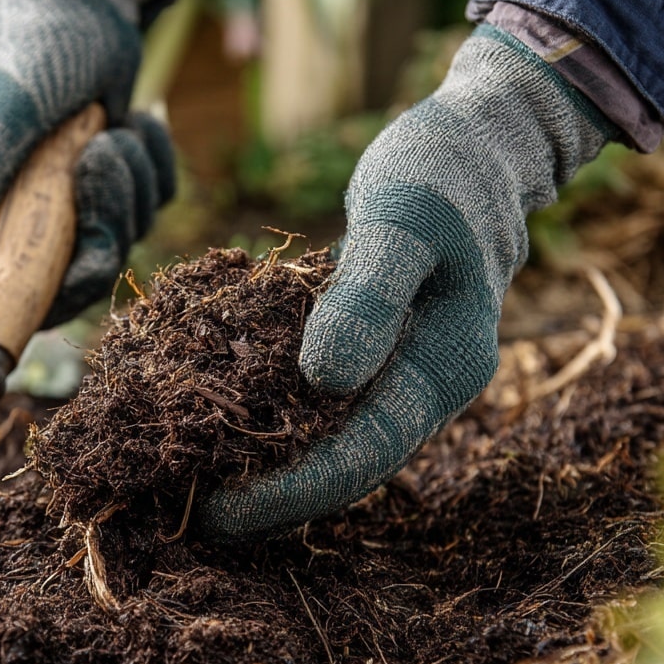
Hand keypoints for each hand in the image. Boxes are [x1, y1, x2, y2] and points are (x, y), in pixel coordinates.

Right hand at [0, 0, 174, 325]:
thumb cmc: (33, 42)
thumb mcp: (5, 102)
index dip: (33, 292)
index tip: (84, 259)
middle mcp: (7, 210)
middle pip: (63, 272)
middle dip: (102, 222)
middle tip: (107, 157)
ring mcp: (61, 203)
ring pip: (114, 240)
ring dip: (132, 186)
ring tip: (119, 129)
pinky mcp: (106, 189)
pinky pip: (144, 208)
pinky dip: (152, 167)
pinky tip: (138, 122)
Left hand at [200, 26, 612, 542]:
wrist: (476, 151)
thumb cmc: (440, 174)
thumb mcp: (403, 220)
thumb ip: (369, 297)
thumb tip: (325, 380)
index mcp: (444, 368)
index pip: (362, 456)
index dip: (289, 493)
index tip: (215, 511)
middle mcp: (426, 388)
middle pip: (346, 466)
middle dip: (271, 497)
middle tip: (187, 513)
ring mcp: (403, 375)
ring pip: (333, 442)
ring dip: (271, 467)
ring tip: (194, 481)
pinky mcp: (377, 355)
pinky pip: (323, 404)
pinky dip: (276, 419)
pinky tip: (225, 424)